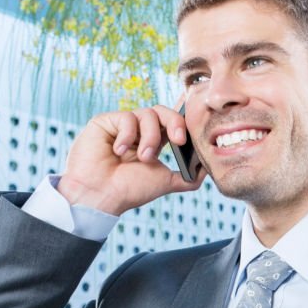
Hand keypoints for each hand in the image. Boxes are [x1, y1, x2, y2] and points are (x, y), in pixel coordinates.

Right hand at [58, 104, 204, 215]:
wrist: (99, 196)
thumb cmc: (129, 190)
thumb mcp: (166, 182)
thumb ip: (188, 177)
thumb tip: (207, 168)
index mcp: (154, 142)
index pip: (172, 122)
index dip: (183, 121)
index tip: (192, 130)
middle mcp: (139, 131)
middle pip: (163, 111)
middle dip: (175, 123)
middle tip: (178, 141)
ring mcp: (122, 125)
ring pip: (148, 114)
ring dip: (151, 138)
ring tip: (142, 158)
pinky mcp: (106, 121)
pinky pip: (127, 117)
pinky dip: (128, 136)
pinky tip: (118, 152)